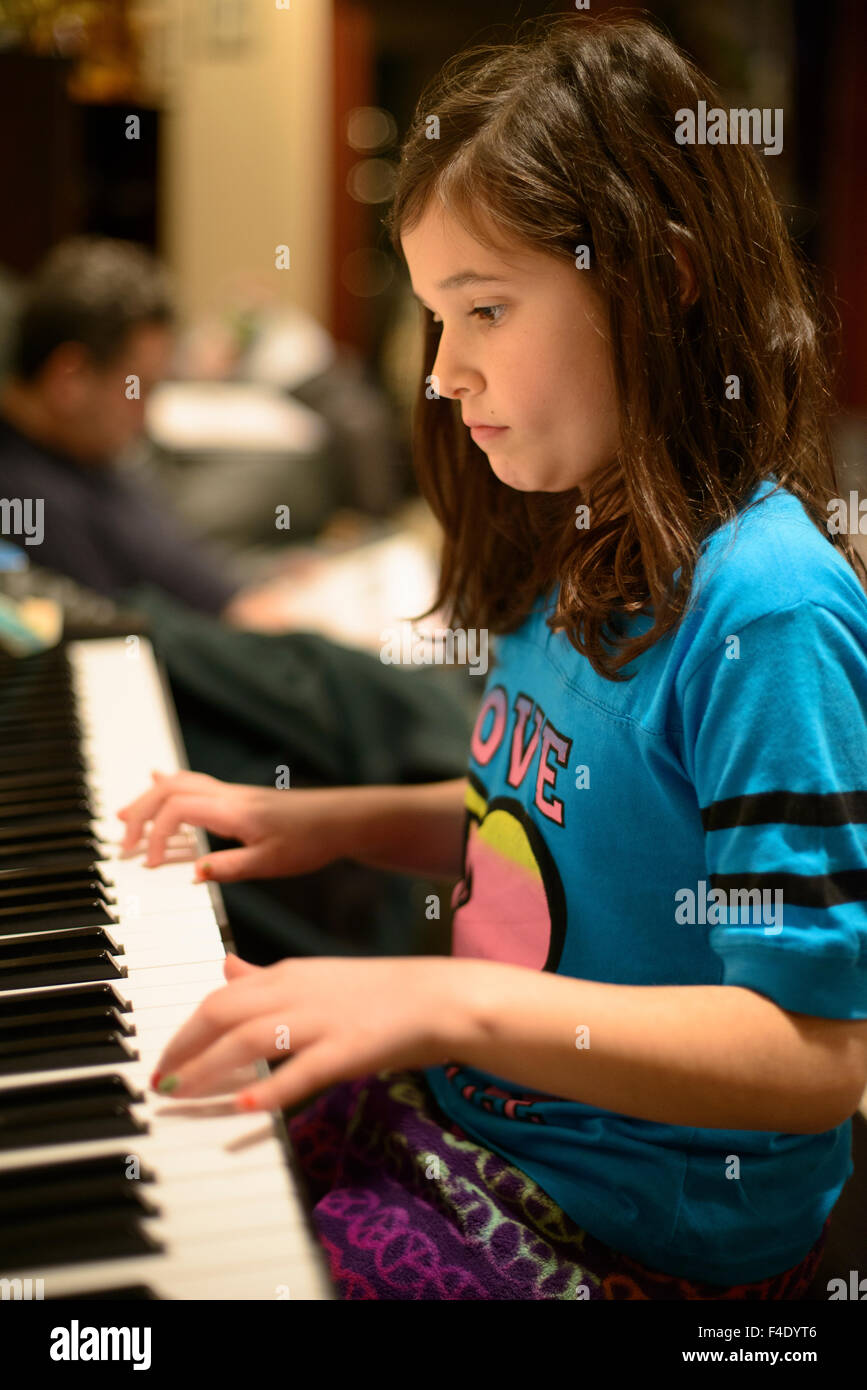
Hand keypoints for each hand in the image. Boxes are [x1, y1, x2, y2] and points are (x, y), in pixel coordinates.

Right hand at [116, 770, 342, 880]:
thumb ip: (228, 867)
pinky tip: (156, 778)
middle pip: (168, 789)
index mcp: (232, 810)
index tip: (152, 864)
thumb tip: (192, 874)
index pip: (176, 810)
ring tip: (123, 817)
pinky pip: (193, 783)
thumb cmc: (310, 840)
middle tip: (124, 843)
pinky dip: (168, 784)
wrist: (340, 819)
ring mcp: (231, 793)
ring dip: (148, 799)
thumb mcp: (269, 864)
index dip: (156, 835)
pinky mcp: (237, 798)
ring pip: (178, 783)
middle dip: (139, 813)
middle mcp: (228, 795)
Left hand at [150, 952, 485, 1110]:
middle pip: (222, 1013)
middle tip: (160, 1084)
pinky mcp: (348, 1049)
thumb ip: (267, 978)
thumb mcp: (315, 977)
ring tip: (180, 1096)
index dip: (185, 1030)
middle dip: (183, 1048)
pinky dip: (271, 1088)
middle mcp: (296, 993)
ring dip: (208, 1070)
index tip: (164, 1059)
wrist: (439, 998)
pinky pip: (302, 1070)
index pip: (219, 998)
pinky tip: (244, 1108)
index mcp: (287, 975)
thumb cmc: (379, 993)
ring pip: (250, 1039)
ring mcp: (321, 1021)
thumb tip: (226, 969)